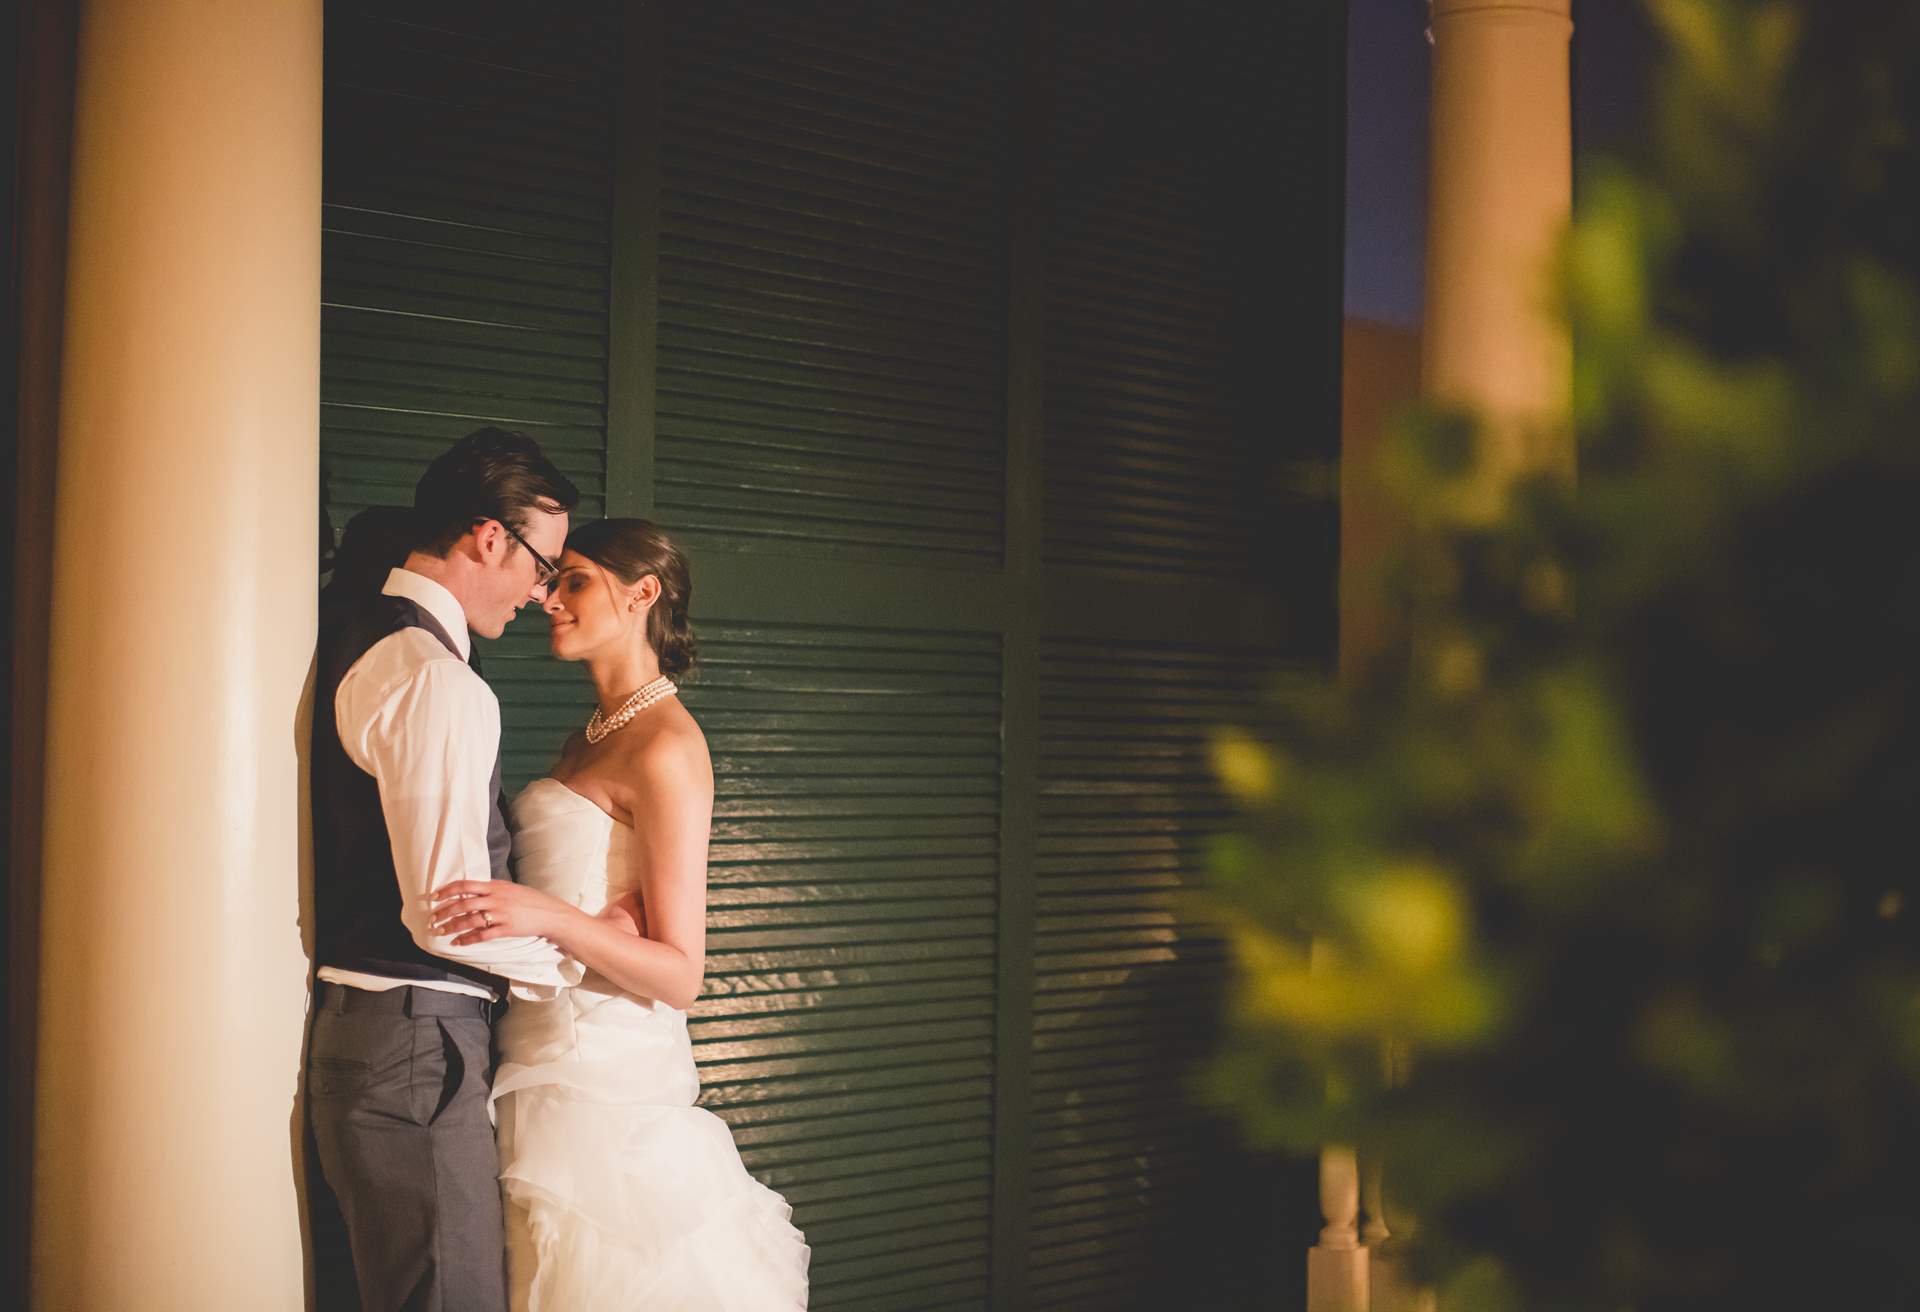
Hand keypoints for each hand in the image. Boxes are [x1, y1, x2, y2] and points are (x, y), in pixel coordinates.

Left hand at [429, 880, 573, 945]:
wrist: (550, 913)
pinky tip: (458, 942)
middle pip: (463, 903)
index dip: (448, 891)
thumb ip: (492, 889)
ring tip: (439, 931)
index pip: (466, 885)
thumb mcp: (510, 889)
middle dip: (444, 911)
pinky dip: (468, 939)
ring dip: (452, 926)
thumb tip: (472, 891)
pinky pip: (482, 935)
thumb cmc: (530, 900)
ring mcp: (501, 914)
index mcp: (496, 886)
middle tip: (432, 918)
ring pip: (470, 920)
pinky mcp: (506, 928)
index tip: (434, 897)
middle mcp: (496, 898)